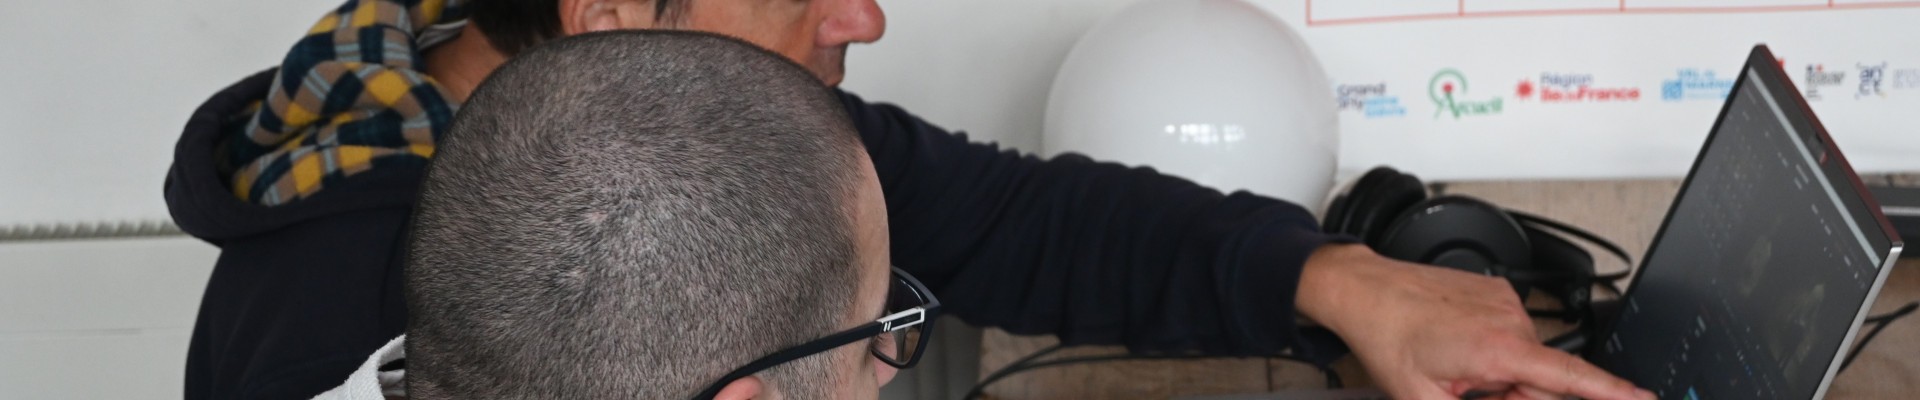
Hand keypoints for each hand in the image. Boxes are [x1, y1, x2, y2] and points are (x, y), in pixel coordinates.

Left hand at [1295, 244, 1654, 399]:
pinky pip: (1511, 334)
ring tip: (1454, 368)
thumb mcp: (1424, 399)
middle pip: (1540, 380)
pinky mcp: (1497, 292)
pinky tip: (1457, 348)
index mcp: (1498, 348)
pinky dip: (1494, 350)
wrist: (1364, 291)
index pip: (1570, 378)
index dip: (1612, 392)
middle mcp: (1511, 319)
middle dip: (1513, 397)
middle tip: (1467, 392)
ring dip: (1501, 375)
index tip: (1645, 399)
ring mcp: (1505, 302)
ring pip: (1525, 360)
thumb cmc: (1387, 338)